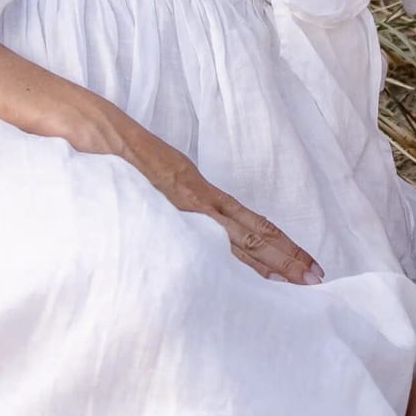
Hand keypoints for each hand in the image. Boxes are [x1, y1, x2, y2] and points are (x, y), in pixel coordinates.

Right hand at [110, 119, 321, 285]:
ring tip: (299, 282)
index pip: (248, 222)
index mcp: (197, 190)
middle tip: (317, 280)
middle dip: (286, 258)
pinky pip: (210, 242)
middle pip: (254, 234)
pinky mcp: (173, 212)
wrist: (99, 132)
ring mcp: (188, 208)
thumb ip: (167, 197)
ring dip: (271, 262)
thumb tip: (176, 221)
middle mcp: (200, 200)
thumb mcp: (151, 174)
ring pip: (239, 241)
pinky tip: (249, 280)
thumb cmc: (116, 153)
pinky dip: (232, 263)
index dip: (278, 243)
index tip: (303, 262)